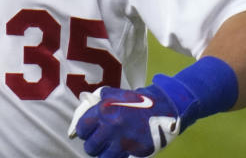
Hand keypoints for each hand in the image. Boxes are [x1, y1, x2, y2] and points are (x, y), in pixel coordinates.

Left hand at [68, 84, 182, 157]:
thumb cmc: (138, 101)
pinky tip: (119, 152)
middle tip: (98, 143)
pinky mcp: (135, 151)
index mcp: (104, 111)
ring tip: (107, 149)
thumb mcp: (116, 94)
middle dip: (92, 145)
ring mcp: (123, 140)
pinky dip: (117, 157)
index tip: (87, 133)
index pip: (82, 128)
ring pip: (103, 157)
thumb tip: (86, 102)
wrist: (162, 107)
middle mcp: (111, 126)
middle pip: (90, 146)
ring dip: (103, 154)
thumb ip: (99, 100)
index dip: (83, 132)